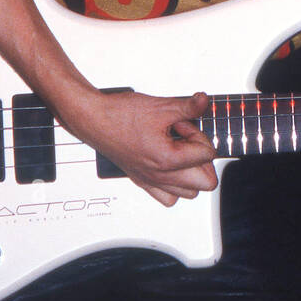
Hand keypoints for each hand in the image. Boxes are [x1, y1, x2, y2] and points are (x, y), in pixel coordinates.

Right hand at [63, 88, 217, 206]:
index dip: (198, 133)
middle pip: (205, 182)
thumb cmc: (120, 115)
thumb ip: (188, 106)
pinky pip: (167, 198)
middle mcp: (160, 176)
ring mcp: (151, 181)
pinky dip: (174, 186)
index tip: (184, 124)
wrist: (94, 120)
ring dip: (191, 173)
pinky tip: (169, 166)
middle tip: (189, 140)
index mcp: (167, 159)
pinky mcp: (142, 181)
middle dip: (202, 158)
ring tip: (180, 152)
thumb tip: (204, 102)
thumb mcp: (161, 106)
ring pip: (189, 193)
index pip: (206, 154)